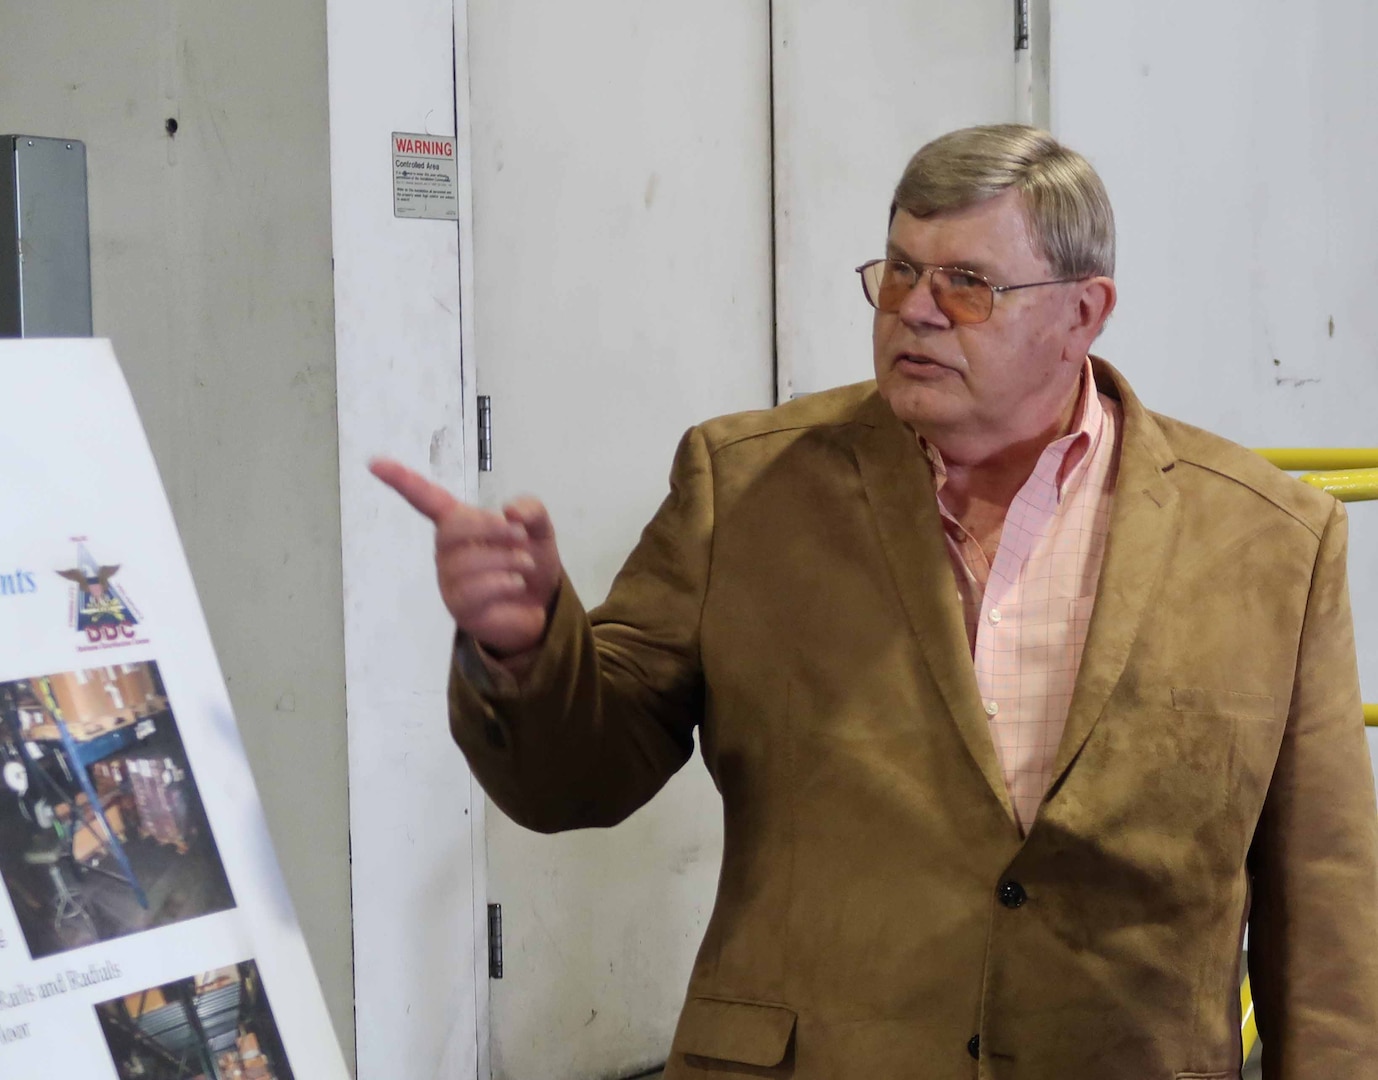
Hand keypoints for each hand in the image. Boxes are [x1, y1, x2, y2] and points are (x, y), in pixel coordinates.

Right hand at [369, 458, 562, 655]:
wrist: (543, 605)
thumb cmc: (528, 561)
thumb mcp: (537, 529)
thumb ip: (530, 510)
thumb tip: (511, 512)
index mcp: (459, 523)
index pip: (425, 499)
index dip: (402, 480)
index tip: (375, 463)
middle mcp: (447, 551)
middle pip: (452, 528)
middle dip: (491, 528)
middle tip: (520, 536)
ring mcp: (450, 581)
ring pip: (468, 562)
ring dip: (507, 560)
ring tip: (524, 565)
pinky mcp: (460, 608)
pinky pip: (476, 590)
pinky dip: (504, 583)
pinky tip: (516, 585)